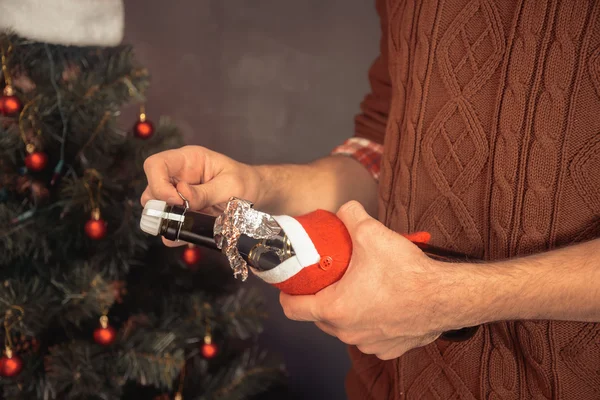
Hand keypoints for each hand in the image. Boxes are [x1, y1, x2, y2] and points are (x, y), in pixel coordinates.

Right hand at [141, 145, 261, 245]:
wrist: (257, 195)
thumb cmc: (246, 181)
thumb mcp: (231, 185)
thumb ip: (206, 192)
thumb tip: (181, 194)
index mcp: (189, 160)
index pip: (156, 165)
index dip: (157, 183)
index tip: (175, 201)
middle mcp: (179, 176)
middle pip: (151, 189)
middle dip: (161, 206)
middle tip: (182, 216)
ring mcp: (180, 195)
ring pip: (157, 209)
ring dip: (168, 222)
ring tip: (187, 228)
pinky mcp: (184, 213)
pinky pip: (171, 225)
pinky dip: (177, 234)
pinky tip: (192, 237)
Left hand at [280, 201, 475, 359]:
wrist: (447, 297)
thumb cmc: (408, 272)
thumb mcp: (372, 233)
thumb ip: (350, 215)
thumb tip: (344, 208)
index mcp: (335, 309)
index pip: (292, 309)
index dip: (287, 293)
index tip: (292, 282)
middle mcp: (347, 332)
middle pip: (318, 317)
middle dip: (321, 297)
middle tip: (331, 277)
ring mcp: (368, 343)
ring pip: (344, 327)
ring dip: (346, 310)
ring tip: (359, 287)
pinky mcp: (388, 349)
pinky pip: (368, 335)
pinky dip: (369, 321)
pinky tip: (381, 302)